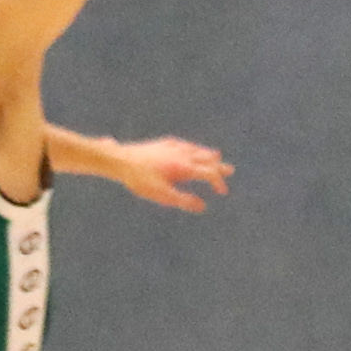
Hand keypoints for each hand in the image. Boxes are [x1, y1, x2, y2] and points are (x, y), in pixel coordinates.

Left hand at [95, 135, 231, 210]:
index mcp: (185, 167)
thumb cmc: (141, 180)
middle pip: (207, 159)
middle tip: (229, 170)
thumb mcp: (162, 195)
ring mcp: (173, 147)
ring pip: (196, 149)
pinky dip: (190, 148)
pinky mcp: (163, 143)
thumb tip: (202, 207)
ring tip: (214, 156)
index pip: (209, 174)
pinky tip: (187, 147)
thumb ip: (183, 201)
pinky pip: (182, 144)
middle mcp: (183, 154)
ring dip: (207, 154)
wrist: (121, 160)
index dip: (218, 182)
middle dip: (219, 166)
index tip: (222, 192)